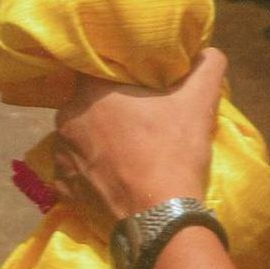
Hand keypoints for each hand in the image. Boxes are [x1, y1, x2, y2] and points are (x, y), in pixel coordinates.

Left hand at [53, 49, 226, 221]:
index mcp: (90, 92)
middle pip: (86, 103)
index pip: (94, 68)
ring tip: (126, 148)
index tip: (132, 79)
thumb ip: (206, 65)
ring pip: (79, 137)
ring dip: (97, 139)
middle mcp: (66, 121)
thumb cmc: (173, 150)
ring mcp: (60, 158)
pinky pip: (75, 170)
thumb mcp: (199, 101)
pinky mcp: (63, 191)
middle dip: (107, 106)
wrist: (160, 218)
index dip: (114, 71)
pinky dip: (91, 170)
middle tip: (135, 114)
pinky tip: (114, 174)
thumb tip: (209, 51)